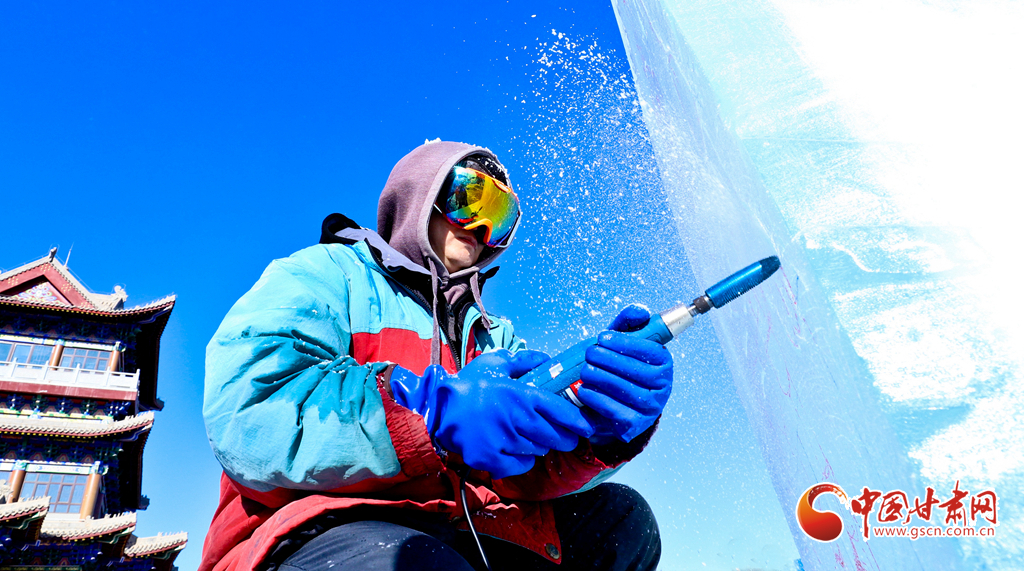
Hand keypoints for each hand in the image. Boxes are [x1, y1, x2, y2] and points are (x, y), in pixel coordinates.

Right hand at [390, 350, 593, 478]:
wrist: (437, 408)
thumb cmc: (468, 384)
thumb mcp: (495, 363)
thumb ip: (524, 360)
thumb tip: (547, 358)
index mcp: (521, 395)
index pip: (560, 410)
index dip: (578, 421)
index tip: (587, 427)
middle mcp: (516, 418)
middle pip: (555, 436)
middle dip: (565, 438)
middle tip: (565, 437)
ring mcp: (504, 440)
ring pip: (538, 450)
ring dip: (540, 446)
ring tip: (530, 439)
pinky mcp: (491, 458)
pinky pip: (521, 465)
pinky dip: (522, 460)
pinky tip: (514, 450)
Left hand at [577, 305, 672, 442]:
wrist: (613, 404)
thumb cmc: (619, 367)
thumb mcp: (622, 344)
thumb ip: (628, 324)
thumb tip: (641, 311)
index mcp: (663, 362)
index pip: (649, 350)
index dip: (624, 342)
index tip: (602, 337)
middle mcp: (663, 386)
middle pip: (636, 371)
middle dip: (608, 360)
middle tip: (589, 353)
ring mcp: (651, 408)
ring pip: (626, 391)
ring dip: (601, 379)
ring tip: (585, 370)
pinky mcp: (635, 425)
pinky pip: (615, 411)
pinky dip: (597, 399)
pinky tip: (584, 390)